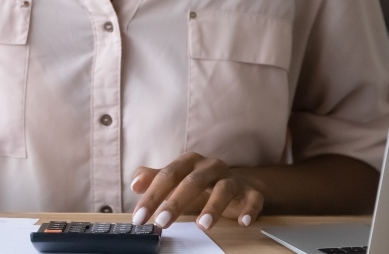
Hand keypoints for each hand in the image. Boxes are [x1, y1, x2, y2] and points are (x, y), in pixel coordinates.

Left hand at [130, 152, 263, 230]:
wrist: (235, 183)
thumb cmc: (199, 183)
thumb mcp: (175, 180)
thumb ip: (154, 179)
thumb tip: (135, 183)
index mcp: (190, 162)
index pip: (168, 175)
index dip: (152, 196)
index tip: (139, 217)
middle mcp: (211, 166)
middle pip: (193, 181)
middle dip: (176, 202)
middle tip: (162, 222)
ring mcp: (232, 179)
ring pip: (224, 189)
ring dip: (213, 207)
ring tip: (203, 226)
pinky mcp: (250, 192)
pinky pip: (252, 199)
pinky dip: (249, 209)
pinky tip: (243, 222)